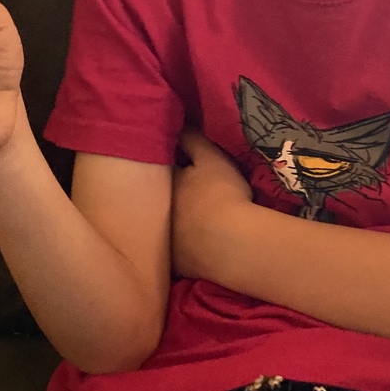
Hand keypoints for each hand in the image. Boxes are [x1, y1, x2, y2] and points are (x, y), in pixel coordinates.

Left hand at [172, 130, 252, 280]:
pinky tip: (196, 244)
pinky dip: (185, 246)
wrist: (232, 245)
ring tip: (193, 218)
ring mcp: (165, 242)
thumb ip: (192, 139)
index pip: (160, 169)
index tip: (179, 161)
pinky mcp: (176, 264)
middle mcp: (157, 213)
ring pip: (166, 227)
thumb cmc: (222, 195)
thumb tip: (178, 126)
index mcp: (166, 184)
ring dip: (175, 222)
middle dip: (168, 194)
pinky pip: (178, 252)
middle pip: (159, 199)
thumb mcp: (211, 158)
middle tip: (187, 190)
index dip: (169, 164)